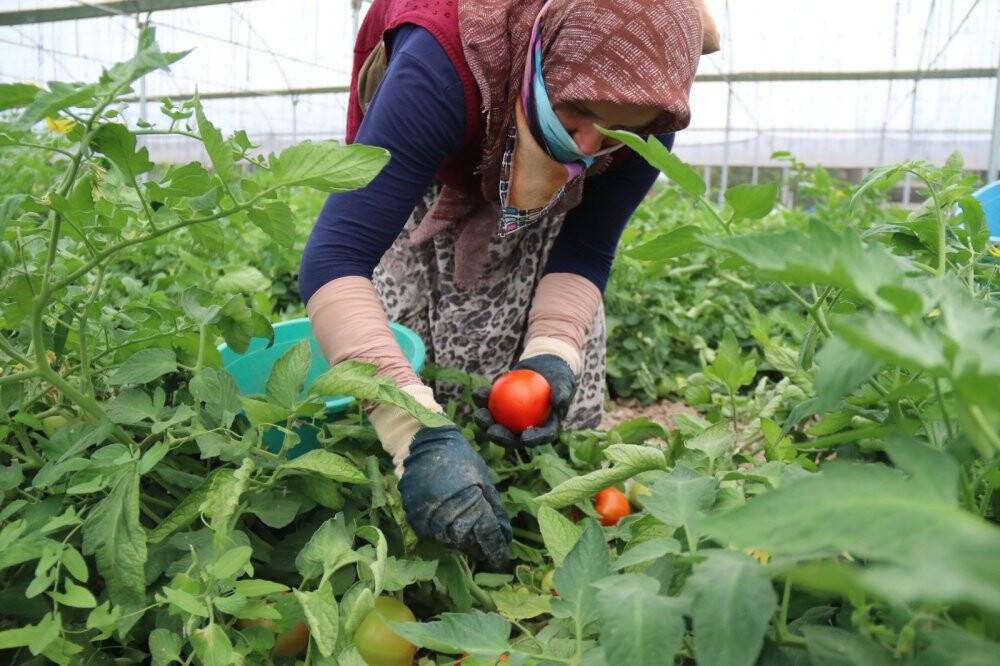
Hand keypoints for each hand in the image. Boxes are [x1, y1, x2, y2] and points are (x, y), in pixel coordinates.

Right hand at [398, 425, 511, 568]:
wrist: (425, 443)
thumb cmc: (460, 459)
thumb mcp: (484, 480)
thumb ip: (495, 509)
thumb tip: (506, 537)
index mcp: (470, 502)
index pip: (487, 535)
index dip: (496, 550)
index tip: (503, 559)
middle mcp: (446, 514)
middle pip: (467, 542)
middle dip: (479, 547)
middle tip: (487, 549)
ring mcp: (428, 517)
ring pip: (449, 542)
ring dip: (462, 543)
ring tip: (470, 539)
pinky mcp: (414, 517)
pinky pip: (432, 534)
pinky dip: (445, 534)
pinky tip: (452, 527)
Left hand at [473, 353, 576, 446]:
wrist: (545, 363)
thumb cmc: (558, 374)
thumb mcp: (564, 381)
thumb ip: (562, 392)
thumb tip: (559, 403)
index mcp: (544, 427)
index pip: (540, 437)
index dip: (532, 440)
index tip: (524, 436)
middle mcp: (527, 426)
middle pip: (513, 436)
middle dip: (501, 437)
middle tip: (491, 430)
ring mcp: (512, 416)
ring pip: (497, 423)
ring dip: (486, 422)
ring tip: (478, 414)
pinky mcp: (501, 404)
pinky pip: (490, 403)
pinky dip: (483, 399)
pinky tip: (477, 393)